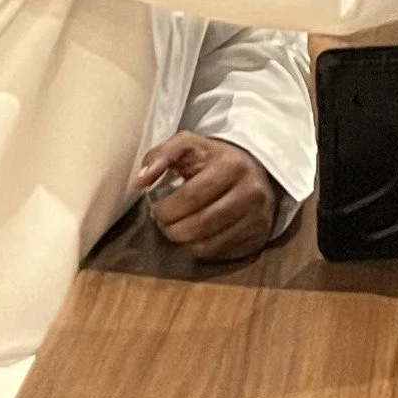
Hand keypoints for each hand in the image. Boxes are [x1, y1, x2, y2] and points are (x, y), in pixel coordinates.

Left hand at [136, 133, 280, 261]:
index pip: (191, 196)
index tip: (155, 207)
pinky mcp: (258, 234)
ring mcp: (256, 216)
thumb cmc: (213, 159)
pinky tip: (195, 234)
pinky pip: (217, 251)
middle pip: (198, 224)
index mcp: (231, 165)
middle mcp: (249, 192)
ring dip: (182, 239)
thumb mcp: (188, 145)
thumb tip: (139, 182)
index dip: (166, 208)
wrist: (256, 169)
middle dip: (170, 227)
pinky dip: (198, 246)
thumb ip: (160, 155)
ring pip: (206, 243)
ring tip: (176, 227)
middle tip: (163, 221)